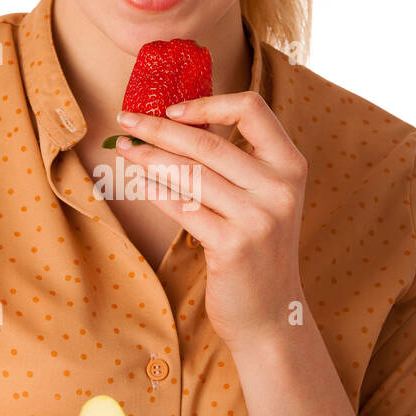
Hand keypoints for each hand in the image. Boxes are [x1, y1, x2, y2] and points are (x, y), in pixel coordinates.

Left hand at [114, 90, 306, 348]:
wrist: (271, 314)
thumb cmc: (258, 249)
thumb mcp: (264, 198)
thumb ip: (239, 161)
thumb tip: (178, 121)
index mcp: (291, 165)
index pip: (252, 109)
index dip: (209, 102)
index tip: (172, 109)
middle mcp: (280, 188)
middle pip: (207, 141)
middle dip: (158, 128)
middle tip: (127, 120)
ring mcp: (258, 218)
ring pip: (189, 173)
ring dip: (148, 157)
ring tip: (124, 150)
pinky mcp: (233, 245)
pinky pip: (182, 207)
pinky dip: (154, 190)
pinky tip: (138, 182)